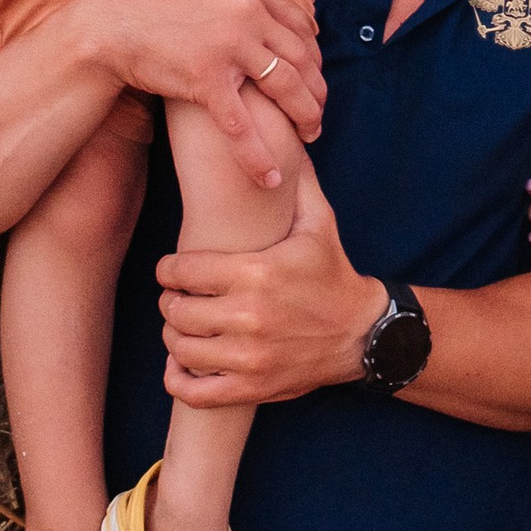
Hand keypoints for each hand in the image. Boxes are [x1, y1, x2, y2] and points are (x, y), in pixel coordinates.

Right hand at [75, 0, 323, 170]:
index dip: (314, 56)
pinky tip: (270, 177)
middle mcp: (248, 12)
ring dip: (305, 117)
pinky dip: (258, 155)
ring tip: (310, 136)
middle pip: (302, 58)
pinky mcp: (207, 78)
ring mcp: (229, 45)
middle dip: (317, 91)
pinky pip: (242, 124)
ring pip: (285, 87)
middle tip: (319, 114)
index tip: (315, 77)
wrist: (109, 24)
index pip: (301, 26)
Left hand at [159, 162, 382, 405]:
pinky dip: (179, 380)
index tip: (173, 269)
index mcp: (257, 272)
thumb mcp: (319, 222)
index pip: (183, 269)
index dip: (170, 269)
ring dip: (175, 336)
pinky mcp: (252, 387)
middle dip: (171, 300)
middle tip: (179, 296)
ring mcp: (249, 356)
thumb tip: (285, 137)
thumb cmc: (332, 273)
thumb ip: (296, 181)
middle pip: (176, 309)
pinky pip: (194, 392)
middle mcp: (249, 315)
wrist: (361, 333)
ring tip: (185, 325)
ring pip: (179, 347)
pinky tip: (184, 364)